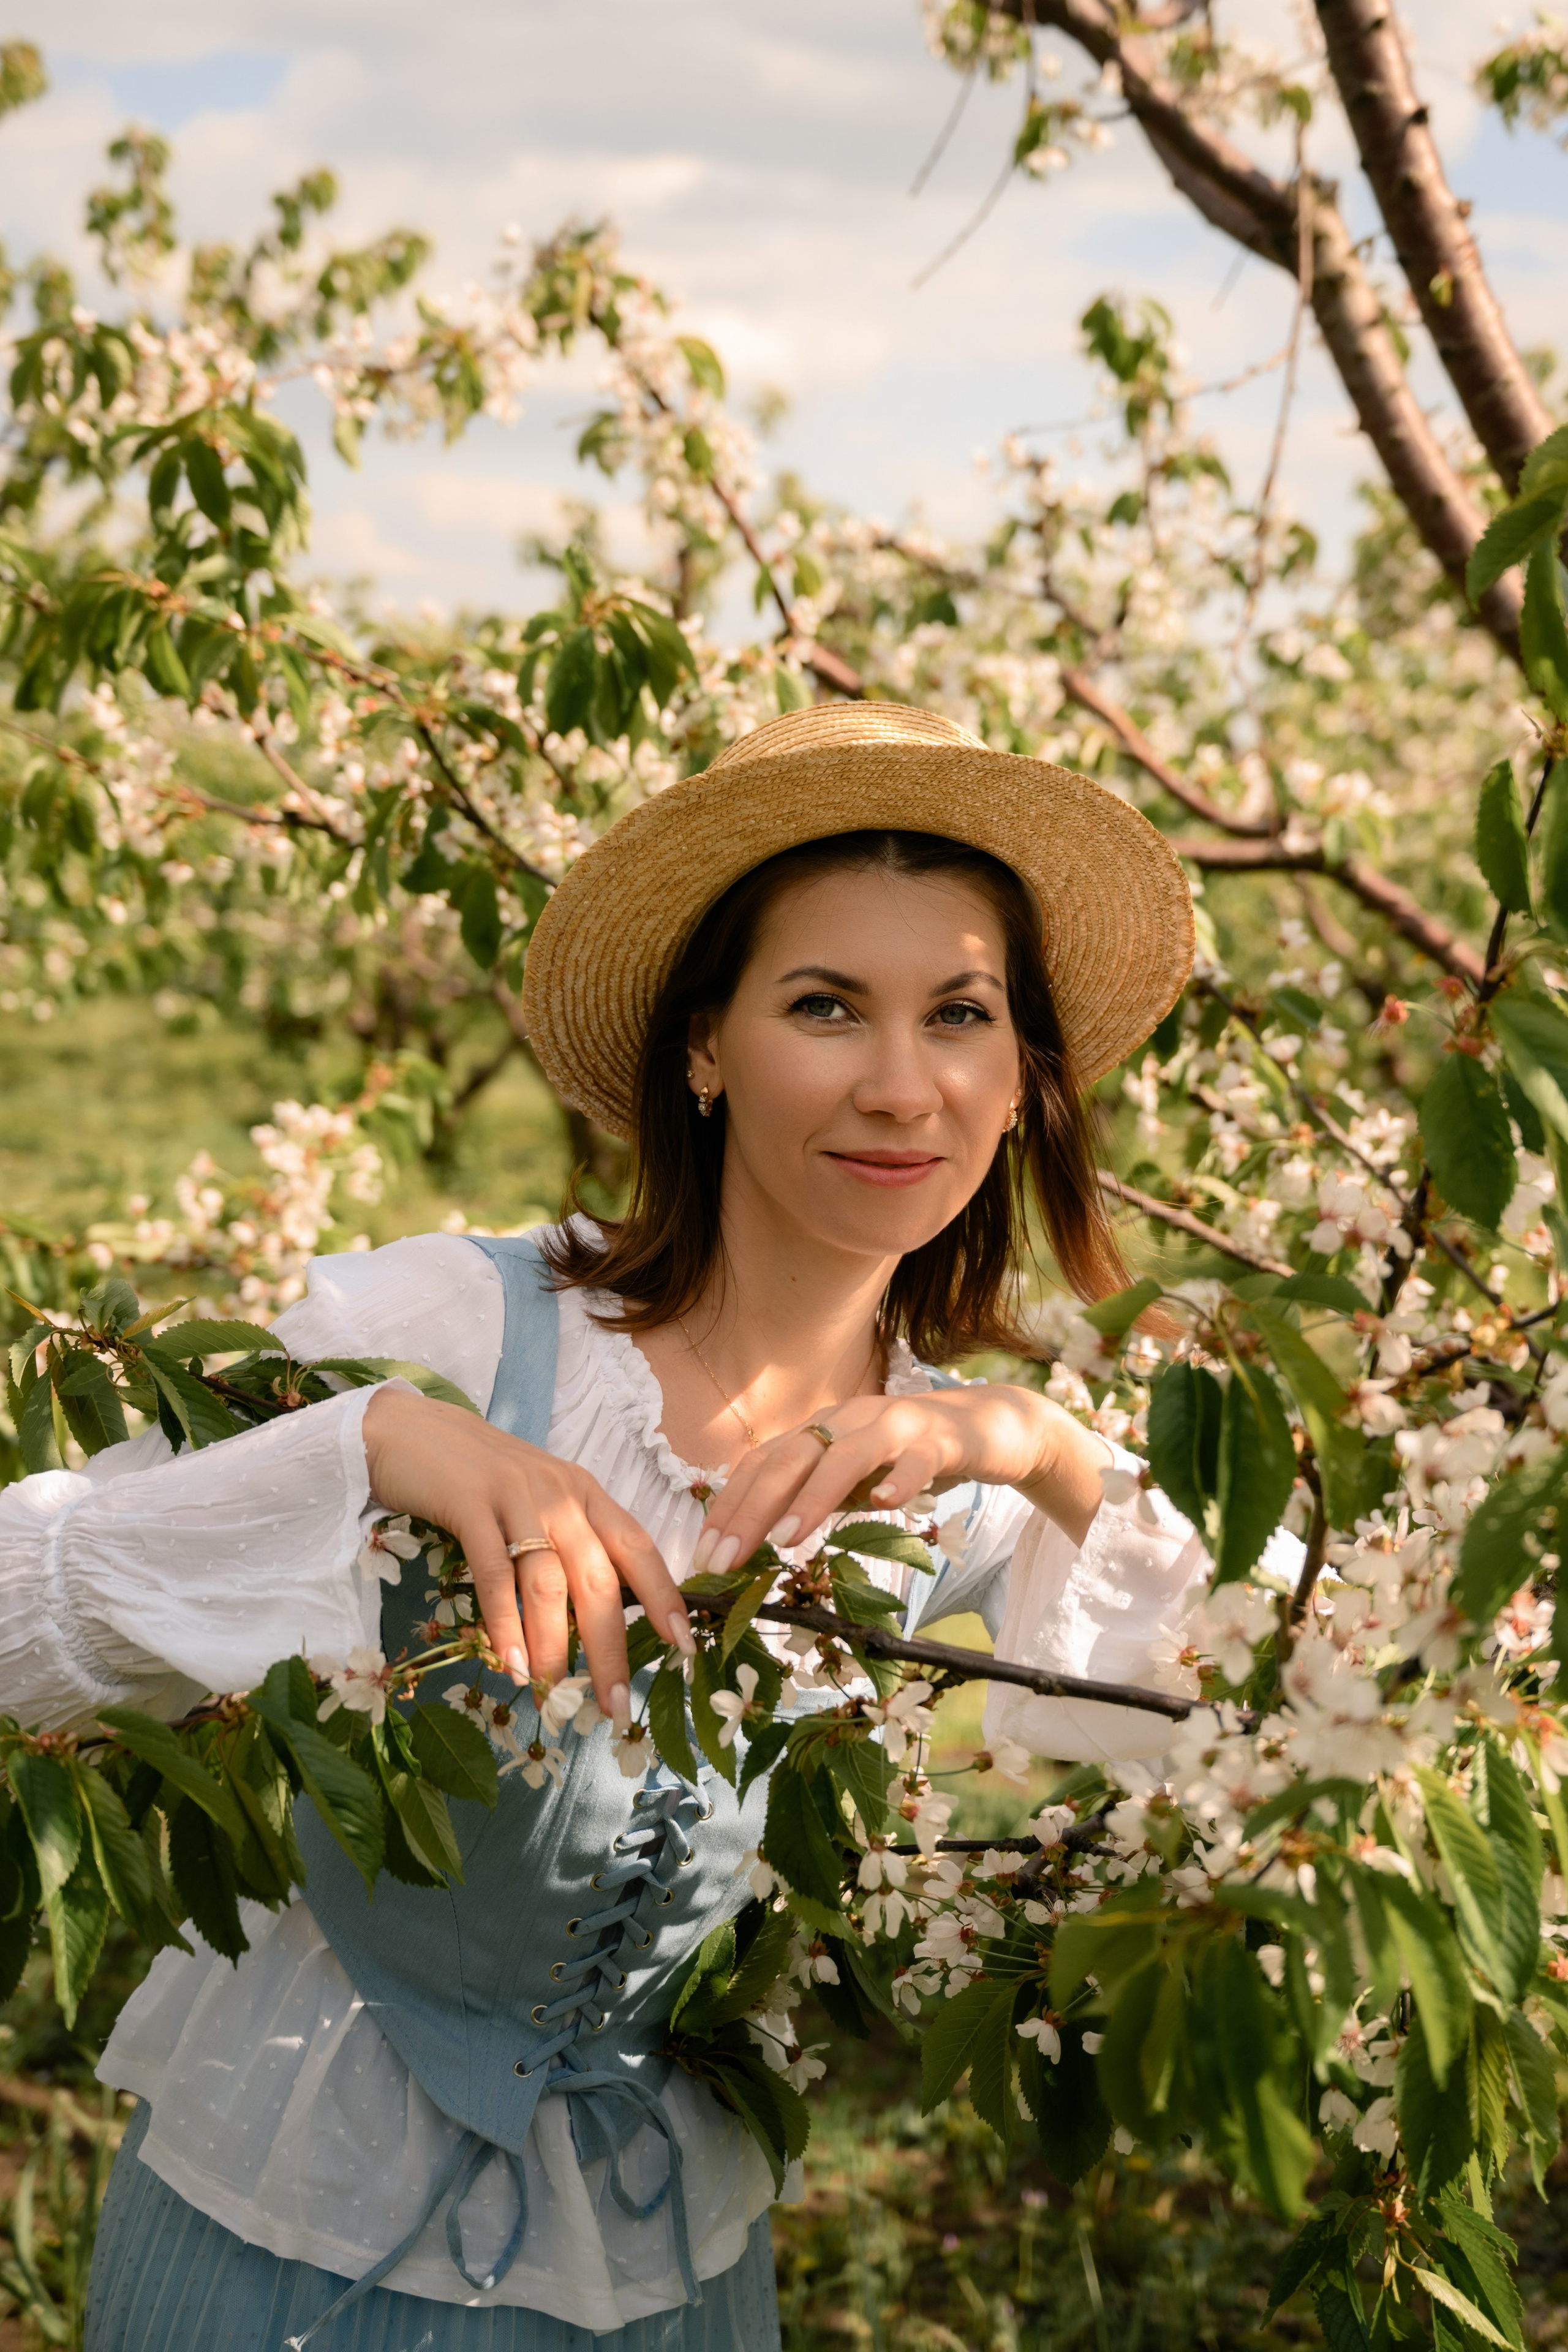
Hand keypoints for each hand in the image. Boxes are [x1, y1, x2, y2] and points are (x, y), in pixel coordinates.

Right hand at [362, 1386, 693, 1715]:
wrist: (415, 1432)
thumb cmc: (485, 1479)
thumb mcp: (542, 1502)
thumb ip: (571, 1545)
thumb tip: (598, 1619)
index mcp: (587, 1495)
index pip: (638, 1548)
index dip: (664, 1597)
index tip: (682, 1647)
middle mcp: (561, 1494)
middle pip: (598, 1578)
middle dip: (610, 1647)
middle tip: (613, 1705)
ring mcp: (515, 1497)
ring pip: (547, 1583)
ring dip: (552, 1646)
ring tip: (552, 1694)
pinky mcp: (468, 1504)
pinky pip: (493, 1573)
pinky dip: (503, 1623)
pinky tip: (510, 1662)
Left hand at [691, 1384, 1110, 1575]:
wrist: (989, 1428)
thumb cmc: (909, 1460)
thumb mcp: (853, 1482)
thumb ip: (813, 1500)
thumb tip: (758, 1542)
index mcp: (823, 1430)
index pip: (763, 1463)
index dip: (730, 1506)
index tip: (705, 1556)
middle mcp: (851, 1419)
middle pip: (791, 1457)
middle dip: (753, 1508)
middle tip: (726, 1559)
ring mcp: (897, 1425)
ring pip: (847, 1455)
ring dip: (812, 1496)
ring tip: (786, 1539)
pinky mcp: (942, 1439)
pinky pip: (919, 1458)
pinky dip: (900, 1479)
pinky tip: (885, 1505)